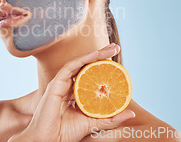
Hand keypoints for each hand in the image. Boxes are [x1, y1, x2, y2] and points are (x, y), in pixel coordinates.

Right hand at [9, 43, 135, 141]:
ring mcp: (60, 84)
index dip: (102, 67)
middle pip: (85, 66)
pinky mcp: (55, 85)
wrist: (49, 141)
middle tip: (116, 48)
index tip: (117, 62)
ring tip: (111, 49)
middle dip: (101, 55)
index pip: (89, 75)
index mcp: (74, 94)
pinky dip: (82, 59)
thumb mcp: (94, 123)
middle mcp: (67, 86)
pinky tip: (95, 54)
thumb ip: (110, 118)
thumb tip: (131, 114)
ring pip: (79, 63)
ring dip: (95, 54)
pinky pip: (69, 67)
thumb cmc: (65, 134)